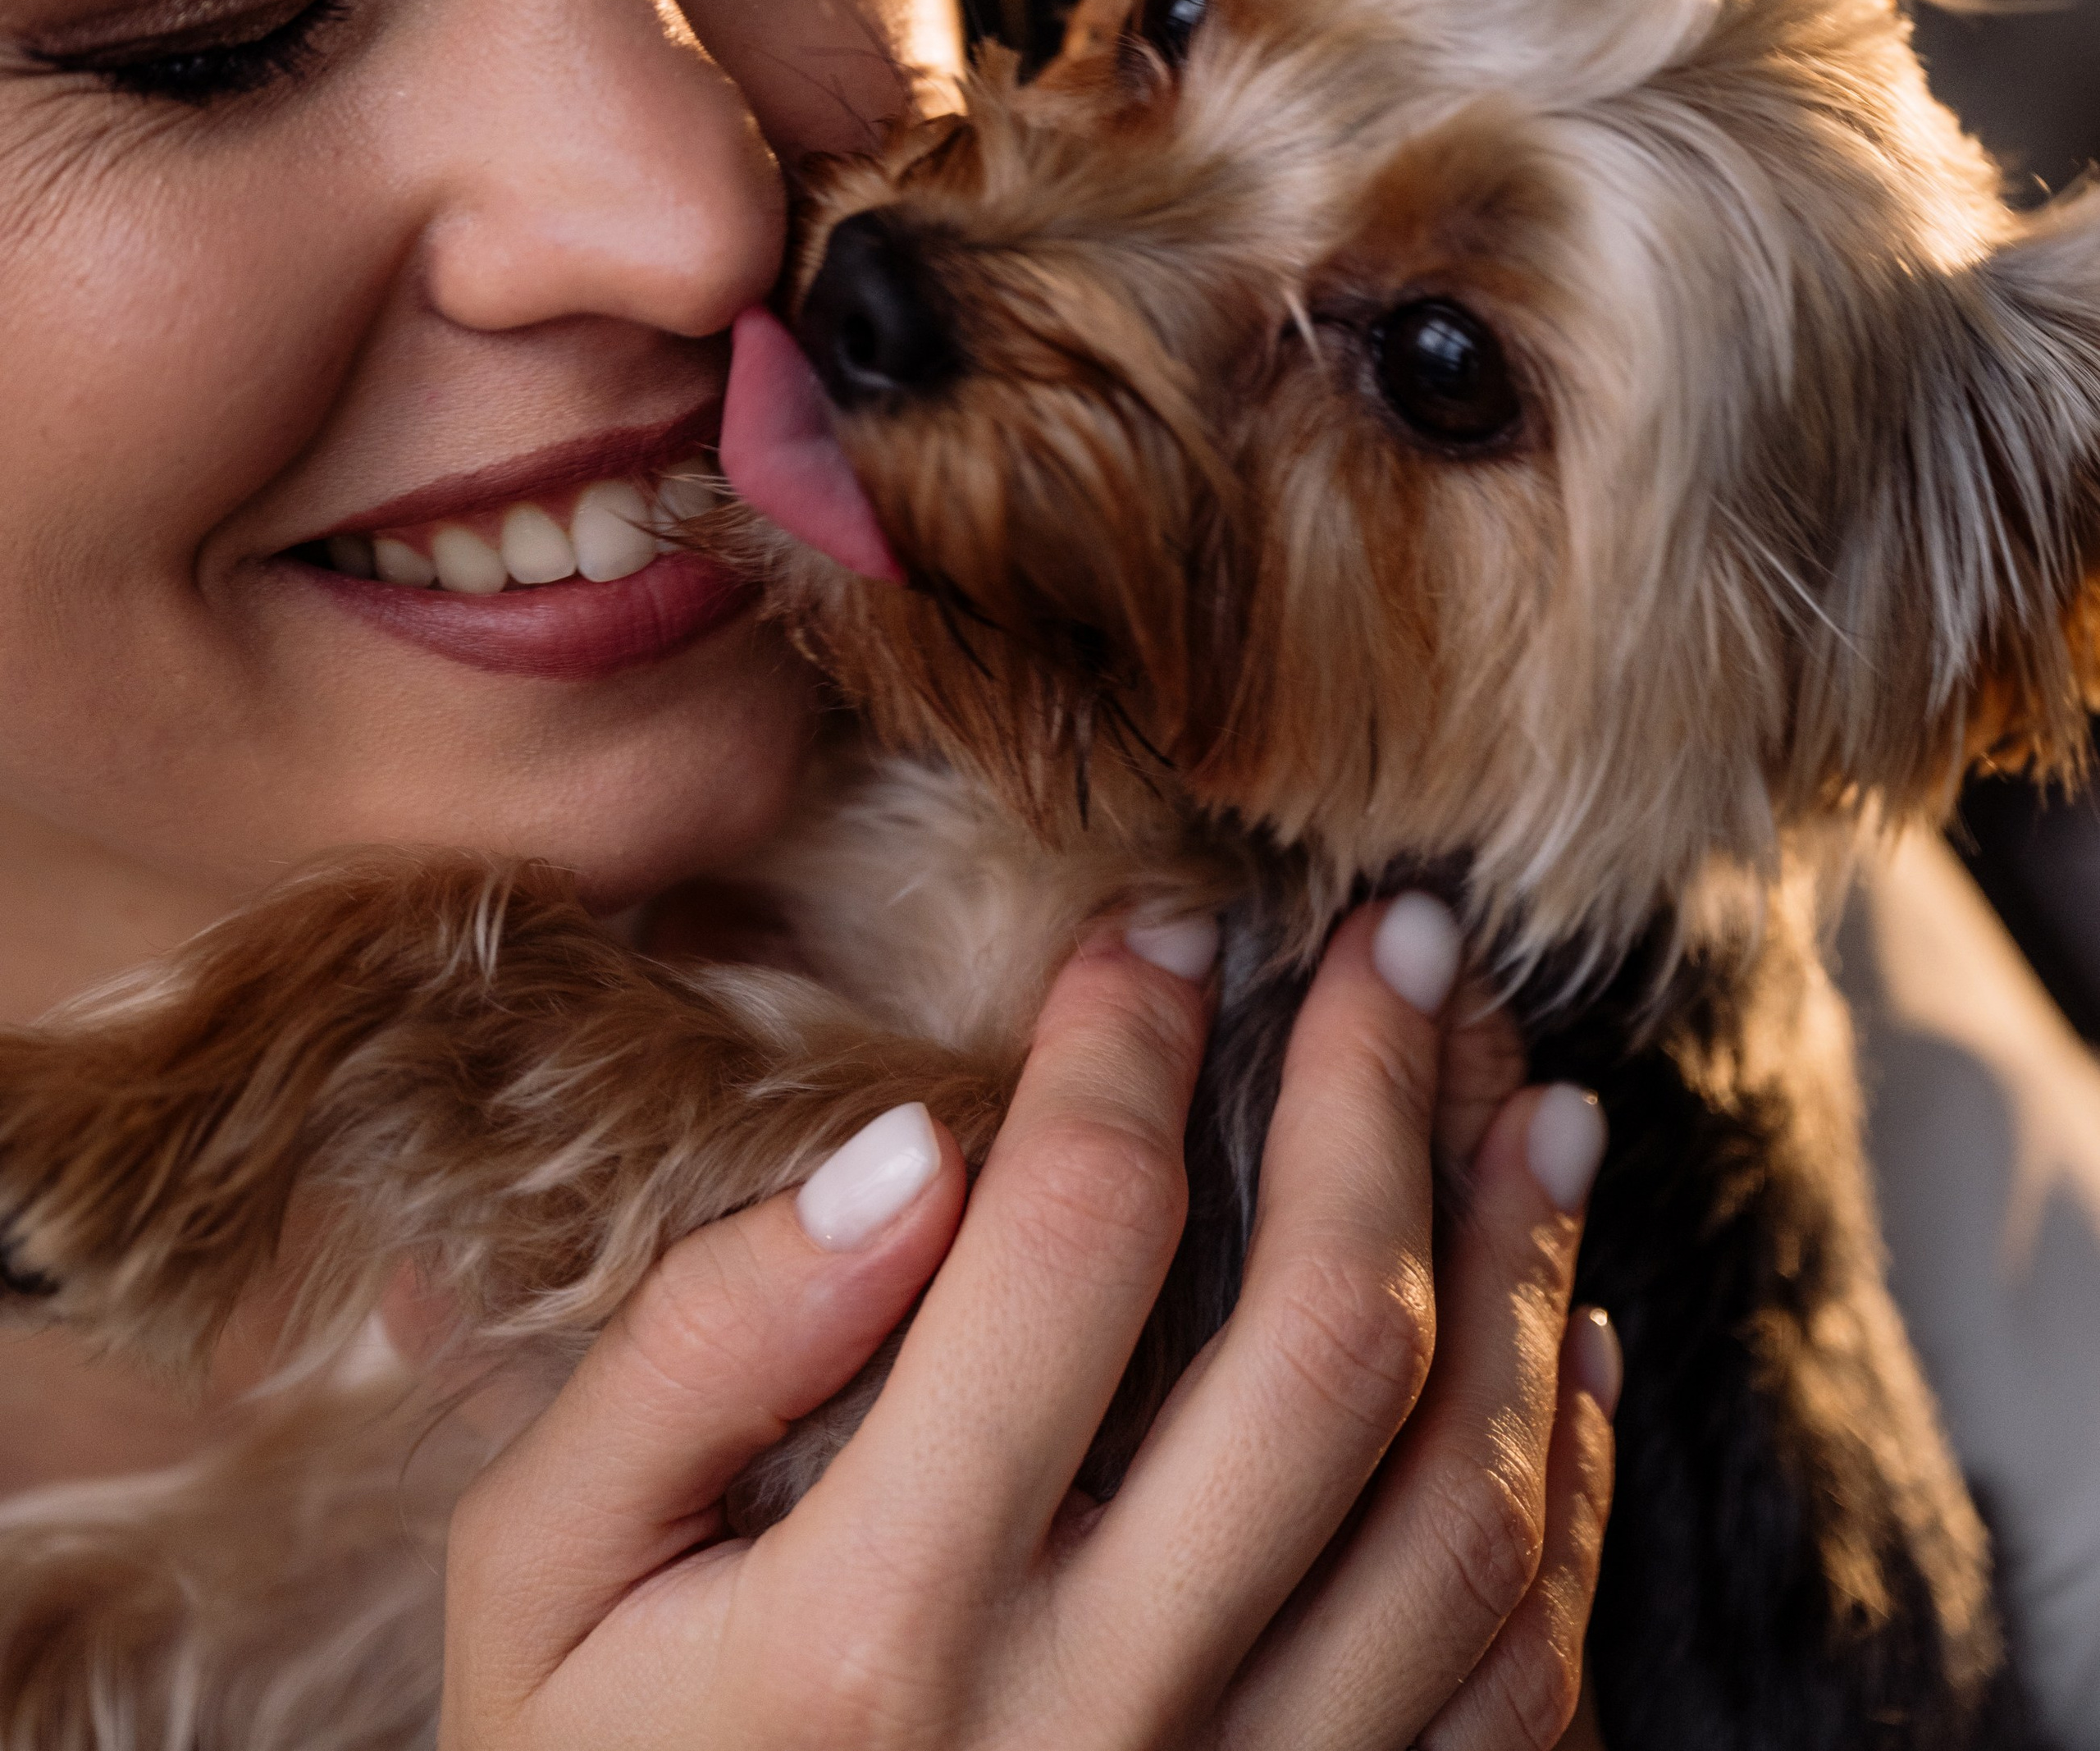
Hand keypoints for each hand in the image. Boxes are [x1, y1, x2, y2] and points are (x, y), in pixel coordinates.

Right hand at [440, 900, 1616, 1748]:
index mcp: (877, 1631)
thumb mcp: (542, 1585)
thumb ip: (692, 1357)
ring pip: (1463, 1503)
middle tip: (1407, 932)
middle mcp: (1093, 1731)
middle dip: (1381, 1091)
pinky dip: (1565, 1487)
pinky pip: (1510, 1679)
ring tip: (1533, 1086)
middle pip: (1324, 1347)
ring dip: (1523, 1263)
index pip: (1063, 1244)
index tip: (1158, 924)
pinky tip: (1571, 1336)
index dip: (1128, 1042)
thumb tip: (900, 1157)